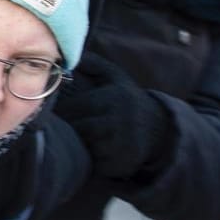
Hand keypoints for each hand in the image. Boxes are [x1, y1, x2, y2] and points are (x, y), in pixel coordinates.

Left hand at [51, 53, 173, 180]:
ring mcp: (120, 142)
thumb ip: (95, 65)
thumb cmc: (129, 102)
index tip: (59, 114)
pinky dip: (92, 158)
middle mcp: (118, 120)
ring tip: (86, 137)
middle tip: (66, 128)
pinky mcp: (120, 162)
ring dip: (81, 143)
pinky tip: (98, 150)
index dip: (63, 112)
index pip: (74, 107)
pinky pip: (95, 162)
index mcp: (113, 98)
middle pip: (77, 128)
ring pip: (85, 145)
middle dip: (70, 128)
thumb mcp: (117, 79)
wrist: (160, 131)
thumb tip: (71, 57)